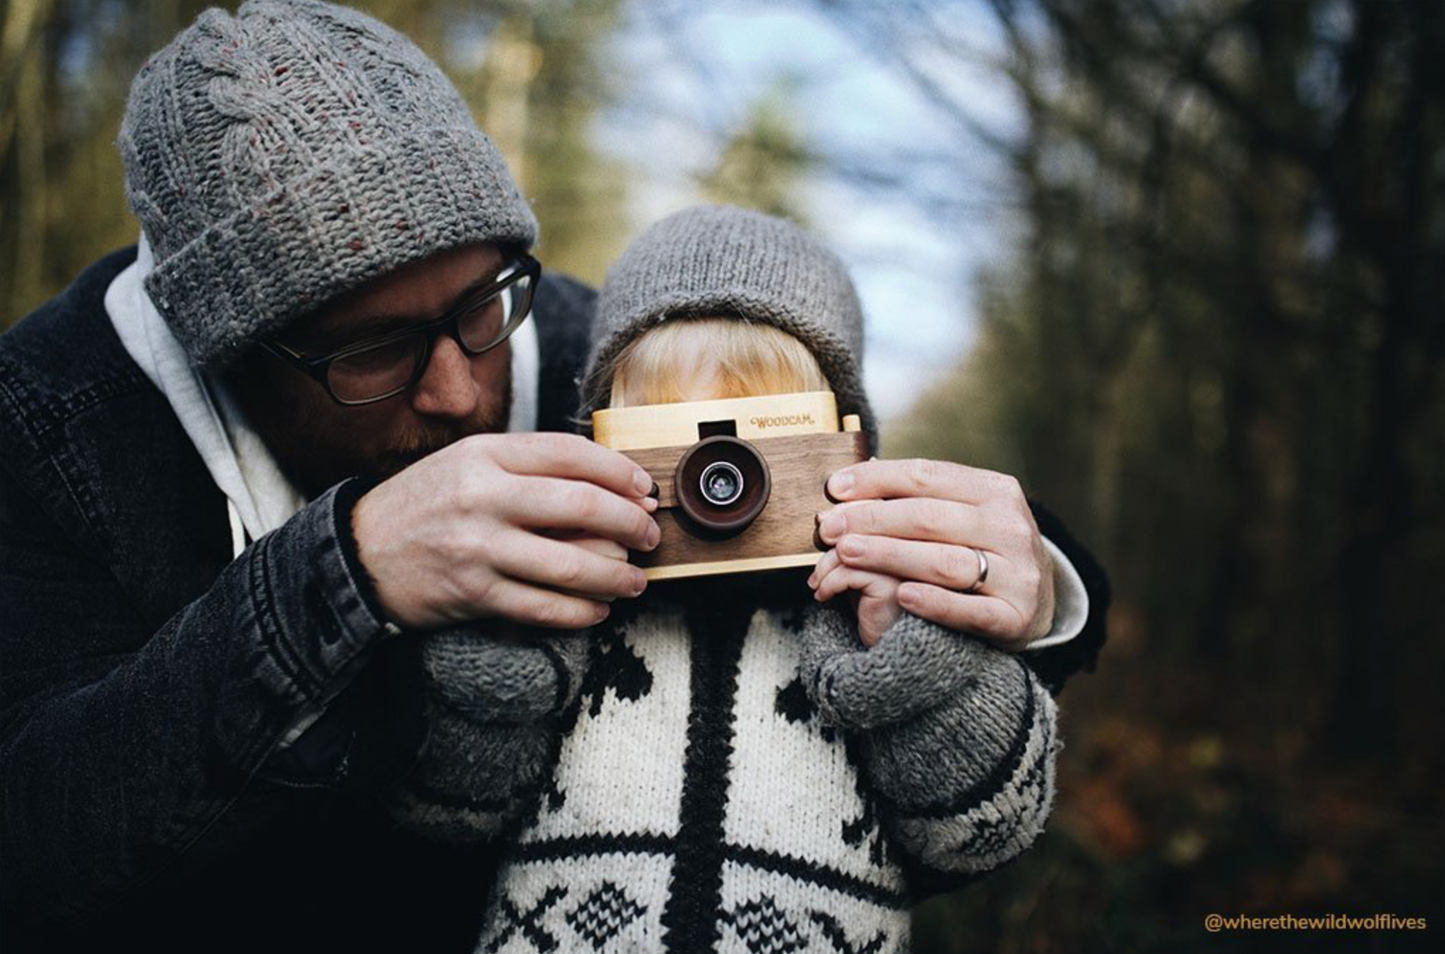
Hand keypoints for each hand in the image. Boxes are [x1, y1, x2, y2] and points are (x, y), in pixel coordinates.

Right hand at [352, 432, 658, 630]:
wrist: (357, 554)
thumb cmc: (424, 505)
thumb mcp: (467, 463)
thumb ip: (528, 466)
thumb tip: (608, 482)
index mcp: (484, 455)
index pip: (570, 454)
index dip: (620, 472)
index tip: (645, 489)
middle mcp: (483, 497)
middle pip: (582, 506)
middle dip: (631, 524)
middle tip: (650, 536)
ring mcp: (478, 548)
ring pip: (571, 565)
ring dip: (616, 577)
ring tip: (634, 581)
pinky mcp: (474, 594)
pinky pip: (545, 608)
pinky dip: (582, 612)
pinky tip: (597, 609)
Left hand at [807, 458, 1054, 650]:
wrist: (1037, 604)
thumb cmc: (982, 550)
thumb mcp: (962, 514)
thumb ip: (916, 497)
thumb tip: (847, 483)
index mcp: (997, 490)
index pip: (928, 476)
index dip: (877, 479)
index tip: (834, 487)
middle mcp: (1011, 527)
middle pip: (929, 518)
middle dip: (871, 519)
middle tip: (828, 527)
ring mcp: (1018, 573)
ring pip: (945, 561)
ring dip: (890, 555)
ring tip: (846, 553)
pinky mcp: (1016, 616)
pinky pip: (970, 610)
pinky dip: (935, 603)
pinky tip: (902, 595)